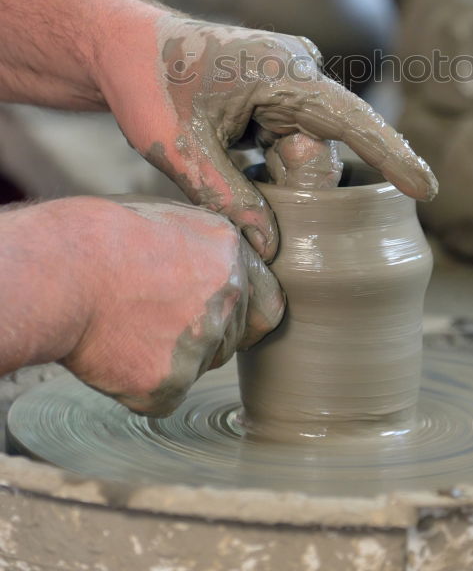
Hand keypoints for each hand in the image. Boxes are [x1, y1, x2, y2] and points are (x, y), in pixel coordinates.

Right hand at [63, 197, 283, 414]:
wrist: (62, 271)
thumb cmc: (99, 237)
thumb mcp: (168, 221)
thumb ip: (204, 249)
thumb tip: (217, 267)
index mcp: (230, 252)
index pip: (267, 303)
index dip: (242, 315)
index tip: (221, 320)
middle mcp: (228, 297)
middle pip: (230, 339)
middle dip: (201, 338)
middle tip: (153, 322)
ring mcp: (202, 342)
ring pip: (198, 367)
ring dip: (172, 359)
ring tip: (126, 328)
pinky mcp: (169, 384)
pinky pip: (163, 396)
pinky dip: (140, 384)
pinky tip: (114, 353)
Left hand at [97, 11, 437, 261]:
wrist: (122, 44)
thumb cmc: (149, 84)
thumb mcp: (181, 149)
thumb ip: (228, 198)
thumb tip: (273, 247)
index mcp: (285, 73)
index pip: (353, 121)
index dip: (393, 157)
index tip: (428, 190)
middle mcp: (298, 69)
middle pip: (324, 143)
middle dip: (297, 176)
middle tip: (233, 163)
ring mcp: (289, 78)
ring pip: (304, 145)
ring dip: (274, 168)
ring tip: (220, 149)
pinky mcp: (277, 90)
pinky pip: (289, 138)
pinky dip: (267, 158)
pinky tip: (228, 147)